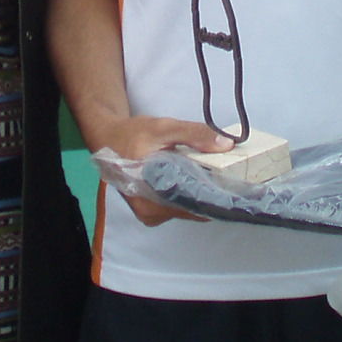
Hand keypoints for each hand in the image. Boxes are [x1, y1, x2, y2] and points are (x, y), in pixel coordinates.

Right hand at [90, 115, 231, 226]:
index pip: (192, 205)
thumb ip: (194, 135)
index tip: (234, 186)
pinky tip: (196, 179)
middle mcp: (150, 213)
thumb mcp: (163, 129)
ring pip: (183, 207)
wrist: (107, 137)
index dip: (215, 195)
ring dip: (197, 193)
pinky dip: (186, 193)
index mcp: (150, 199)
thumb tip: (226, 144)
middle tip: (229, 178)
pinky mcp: (151, 208)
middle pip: (189, 208)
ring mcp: (149, 213)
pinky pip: (175, 205)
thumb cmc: (132, 134)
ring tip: (217, 178)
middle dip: (208, 194)